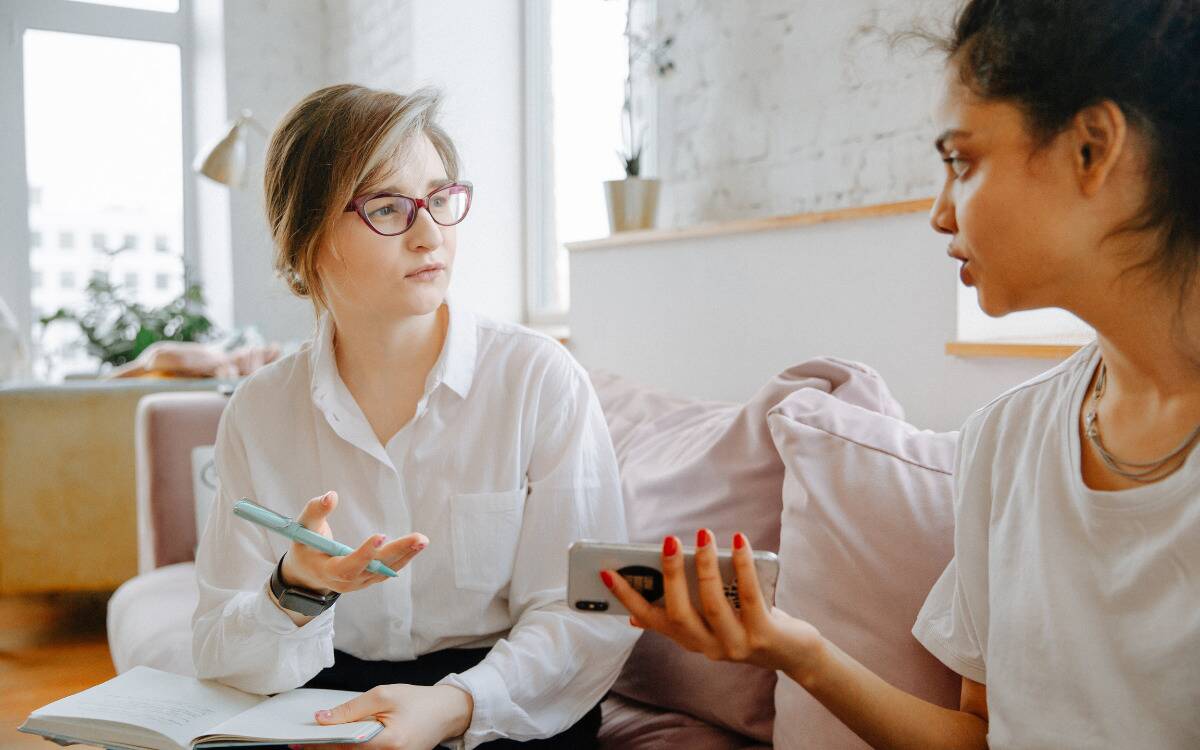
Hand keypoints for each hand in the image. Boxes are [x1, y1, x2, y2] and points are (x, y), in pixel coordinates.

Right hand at [280, 491, 427, 594]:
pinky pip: (388, 569)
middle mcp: (346, 582)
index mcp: (327, 571)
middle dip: (397, 553)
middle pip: (374, 569)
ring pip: (385, 570)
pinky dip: (403, 557)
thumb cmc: (305, 547)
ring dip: (406, 555)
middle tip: (418, 539)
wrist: (306, 574)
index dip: (364, 554)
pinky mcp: (369, 578)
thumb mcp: (303, 529)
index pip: (348, 566)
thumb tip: (332, 495)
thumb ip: (315, 511)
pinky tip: (417, 545)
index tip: (380, 536)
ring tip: (422, 540)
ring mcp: (360, 582)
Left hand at [294, 683, 473, 749]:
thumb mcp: (384, 695)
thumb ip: (352, 709)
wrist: (447, 712)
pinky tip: (340, 743)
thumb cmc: (418, 701)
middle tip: (303, 744)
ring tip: (319, 742)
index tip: (299, 743)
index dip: (320, 745)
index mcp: (390, 742)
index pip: (346, 747)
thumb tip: (323, 718)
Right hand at [603, 530, 825, 680]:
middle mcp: (708, 647)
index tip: (609, 573)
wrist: (795, 655)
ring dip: (705, 566)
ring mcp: (735, 644)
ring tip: (703, 535)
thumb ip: (681, 617)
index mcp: (691, 640)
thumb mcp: (710, 624)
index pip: (651, 620)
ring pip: (712, 605)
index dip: (629, 598)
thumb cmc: (748, 626)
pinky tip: (737, 542)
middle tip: (668, 542)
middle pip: (678, 614)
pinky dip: (742, 566)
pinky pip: (750, 597)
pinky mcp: (763, 636)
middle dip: (670, 576)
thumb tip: (637, 613)